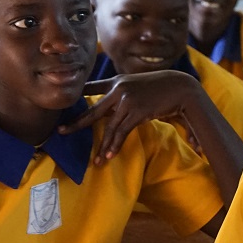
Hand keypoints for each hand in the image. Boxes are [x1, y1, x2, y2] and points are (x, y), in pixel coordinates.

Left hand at [58, 71, 201, 163]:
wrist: (181, 87)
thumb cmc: (162, 87)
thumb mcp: (140, 86)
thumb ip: (126, 94)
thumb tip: (116, 108)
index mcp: (118, 82)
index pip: (92, 86)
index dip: (78, 94)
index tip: (64, 102)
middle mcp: (119, 90)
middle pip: (93, 110)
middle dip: (77, 123)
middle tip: (61, 132)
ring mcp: (127, 101)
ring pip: (110, 128)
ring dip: (103, 146)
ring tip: (96, 160)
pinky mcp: (137, 112)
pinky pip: (122, 132)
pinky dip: (115, 145)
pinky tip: (109, 156)